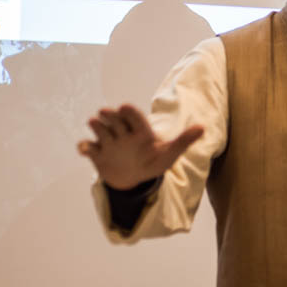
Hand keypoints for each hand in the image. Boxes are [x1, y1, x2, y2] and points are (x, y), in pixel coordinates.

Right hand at [77, 104, 203, 189]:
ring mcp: (109, 142)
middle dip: (110, 116)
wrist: (134, 179)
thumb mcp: (169, 154)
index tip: (125, 107)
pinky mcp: (97, 153)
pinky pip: (88, 148)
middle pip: (115, 120)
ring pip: (100, 130)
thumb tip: (203, 128)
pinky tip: (83, 149)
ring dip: (97, 126)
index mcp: (140, 130)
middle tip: (105, 112)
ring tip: (94, 122)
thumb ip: (184, 141)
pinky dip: (84, 147)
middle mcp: (123, 132)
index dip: (130, 113)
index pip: (135, 117)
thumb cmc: (153, 162)